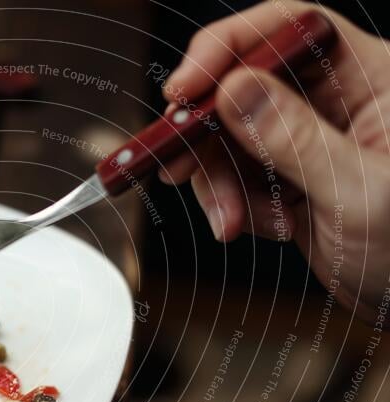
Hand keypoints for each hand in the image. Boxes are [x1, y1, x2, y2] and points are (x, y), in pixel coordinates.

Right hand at [161, 1, 389, 320]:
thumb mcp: (358, 193)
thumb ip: (296, 139)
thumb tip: (236, 92)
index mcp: (369, 79)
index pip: (287, 30)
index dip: (227, 49)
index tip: (183, 90)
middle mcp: (334, 100)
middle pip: (242, 86)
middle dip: (206, 134)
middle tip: (178, 165)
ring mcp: (306, 139)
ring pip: (229, 137)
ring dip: (217, 183)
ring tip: (233, 221)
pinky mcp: (286, 176)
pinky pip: (235, 175)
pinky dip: (233, 204)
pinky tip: (262, 225)